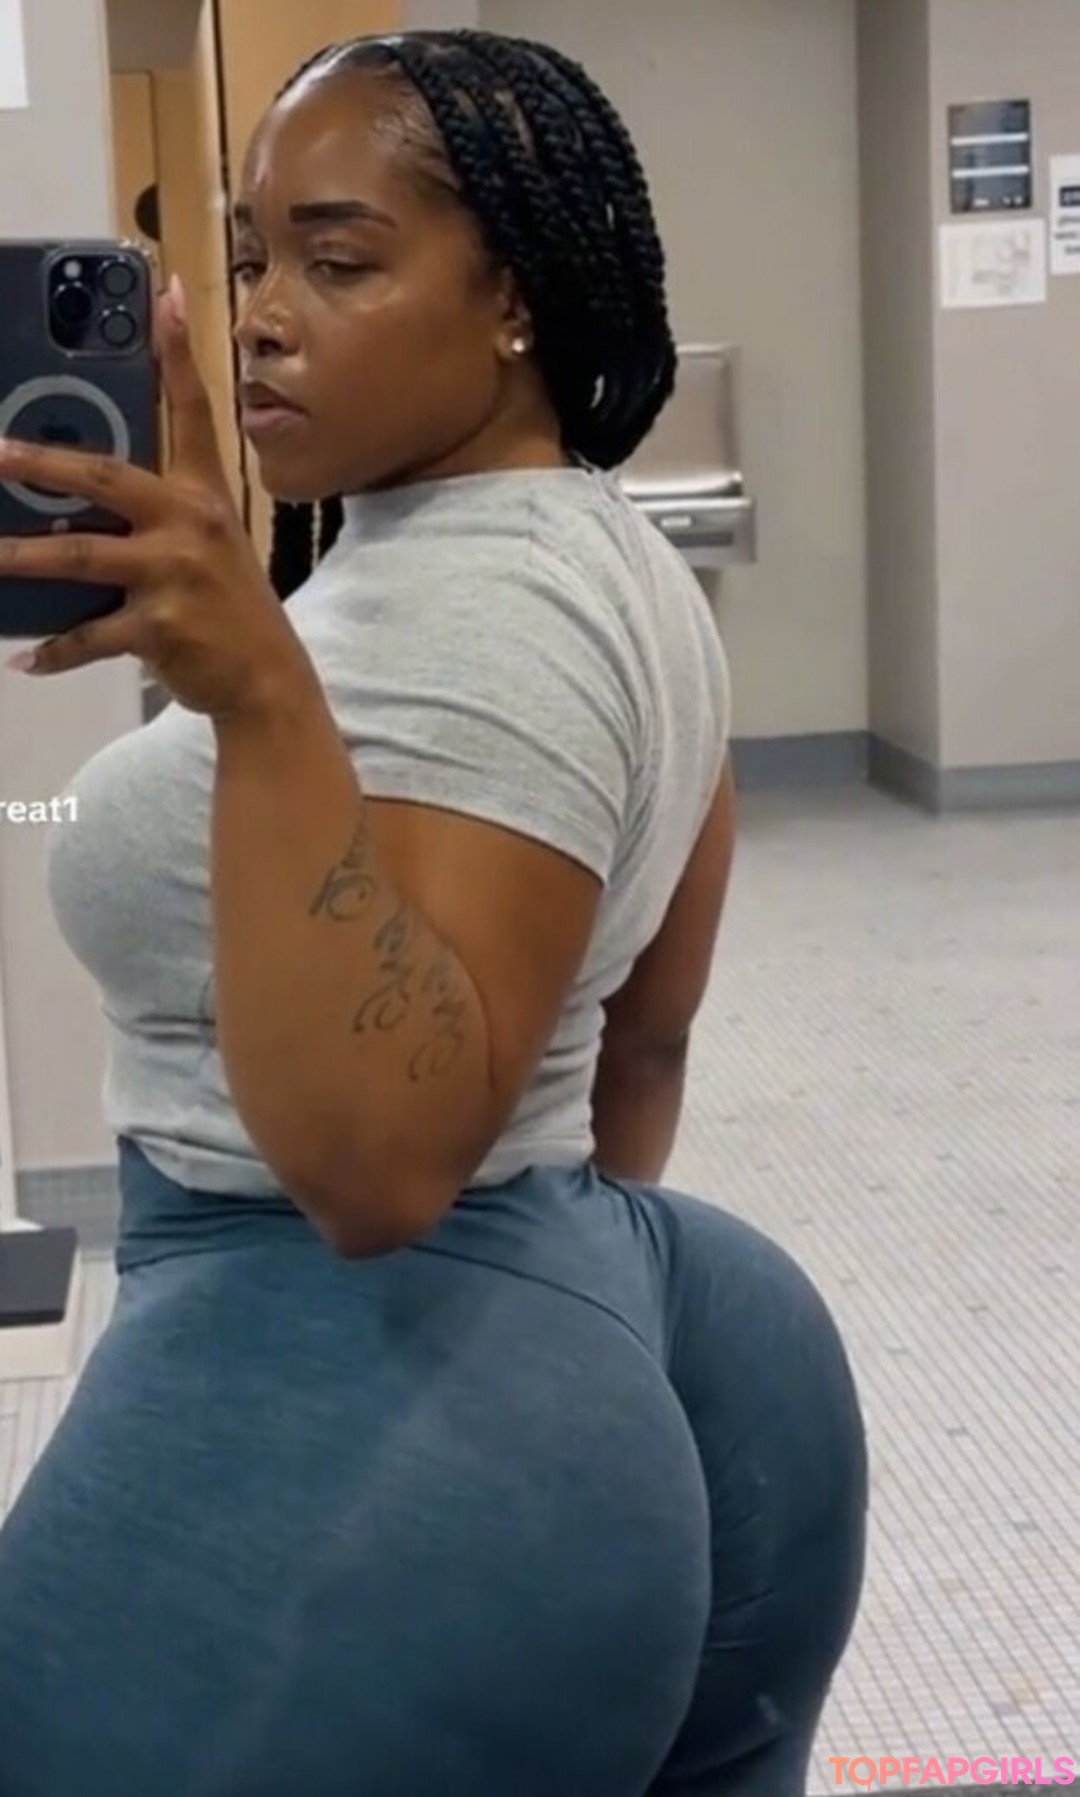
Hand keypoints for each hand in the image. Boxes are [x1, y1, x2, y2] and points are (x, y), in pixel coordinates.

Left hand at [0, 277, 315, 720]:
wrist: (267, 680)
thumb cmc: (228, 608)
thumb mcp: (206, 547)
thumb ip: (155, 515)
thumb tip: (75, 502)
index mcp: (204, 495)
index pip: (192, 410)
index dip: (176, 352)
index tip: (166, 292)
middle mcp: (190, 524)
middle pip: (104, 477)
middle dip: (41, 463)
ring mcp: (174, 575)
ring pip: (80, 556)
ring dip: (22, 557)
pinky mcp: (160, 627)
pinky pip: (90, 635)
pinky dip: (55, 650)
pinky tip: (24, 658)